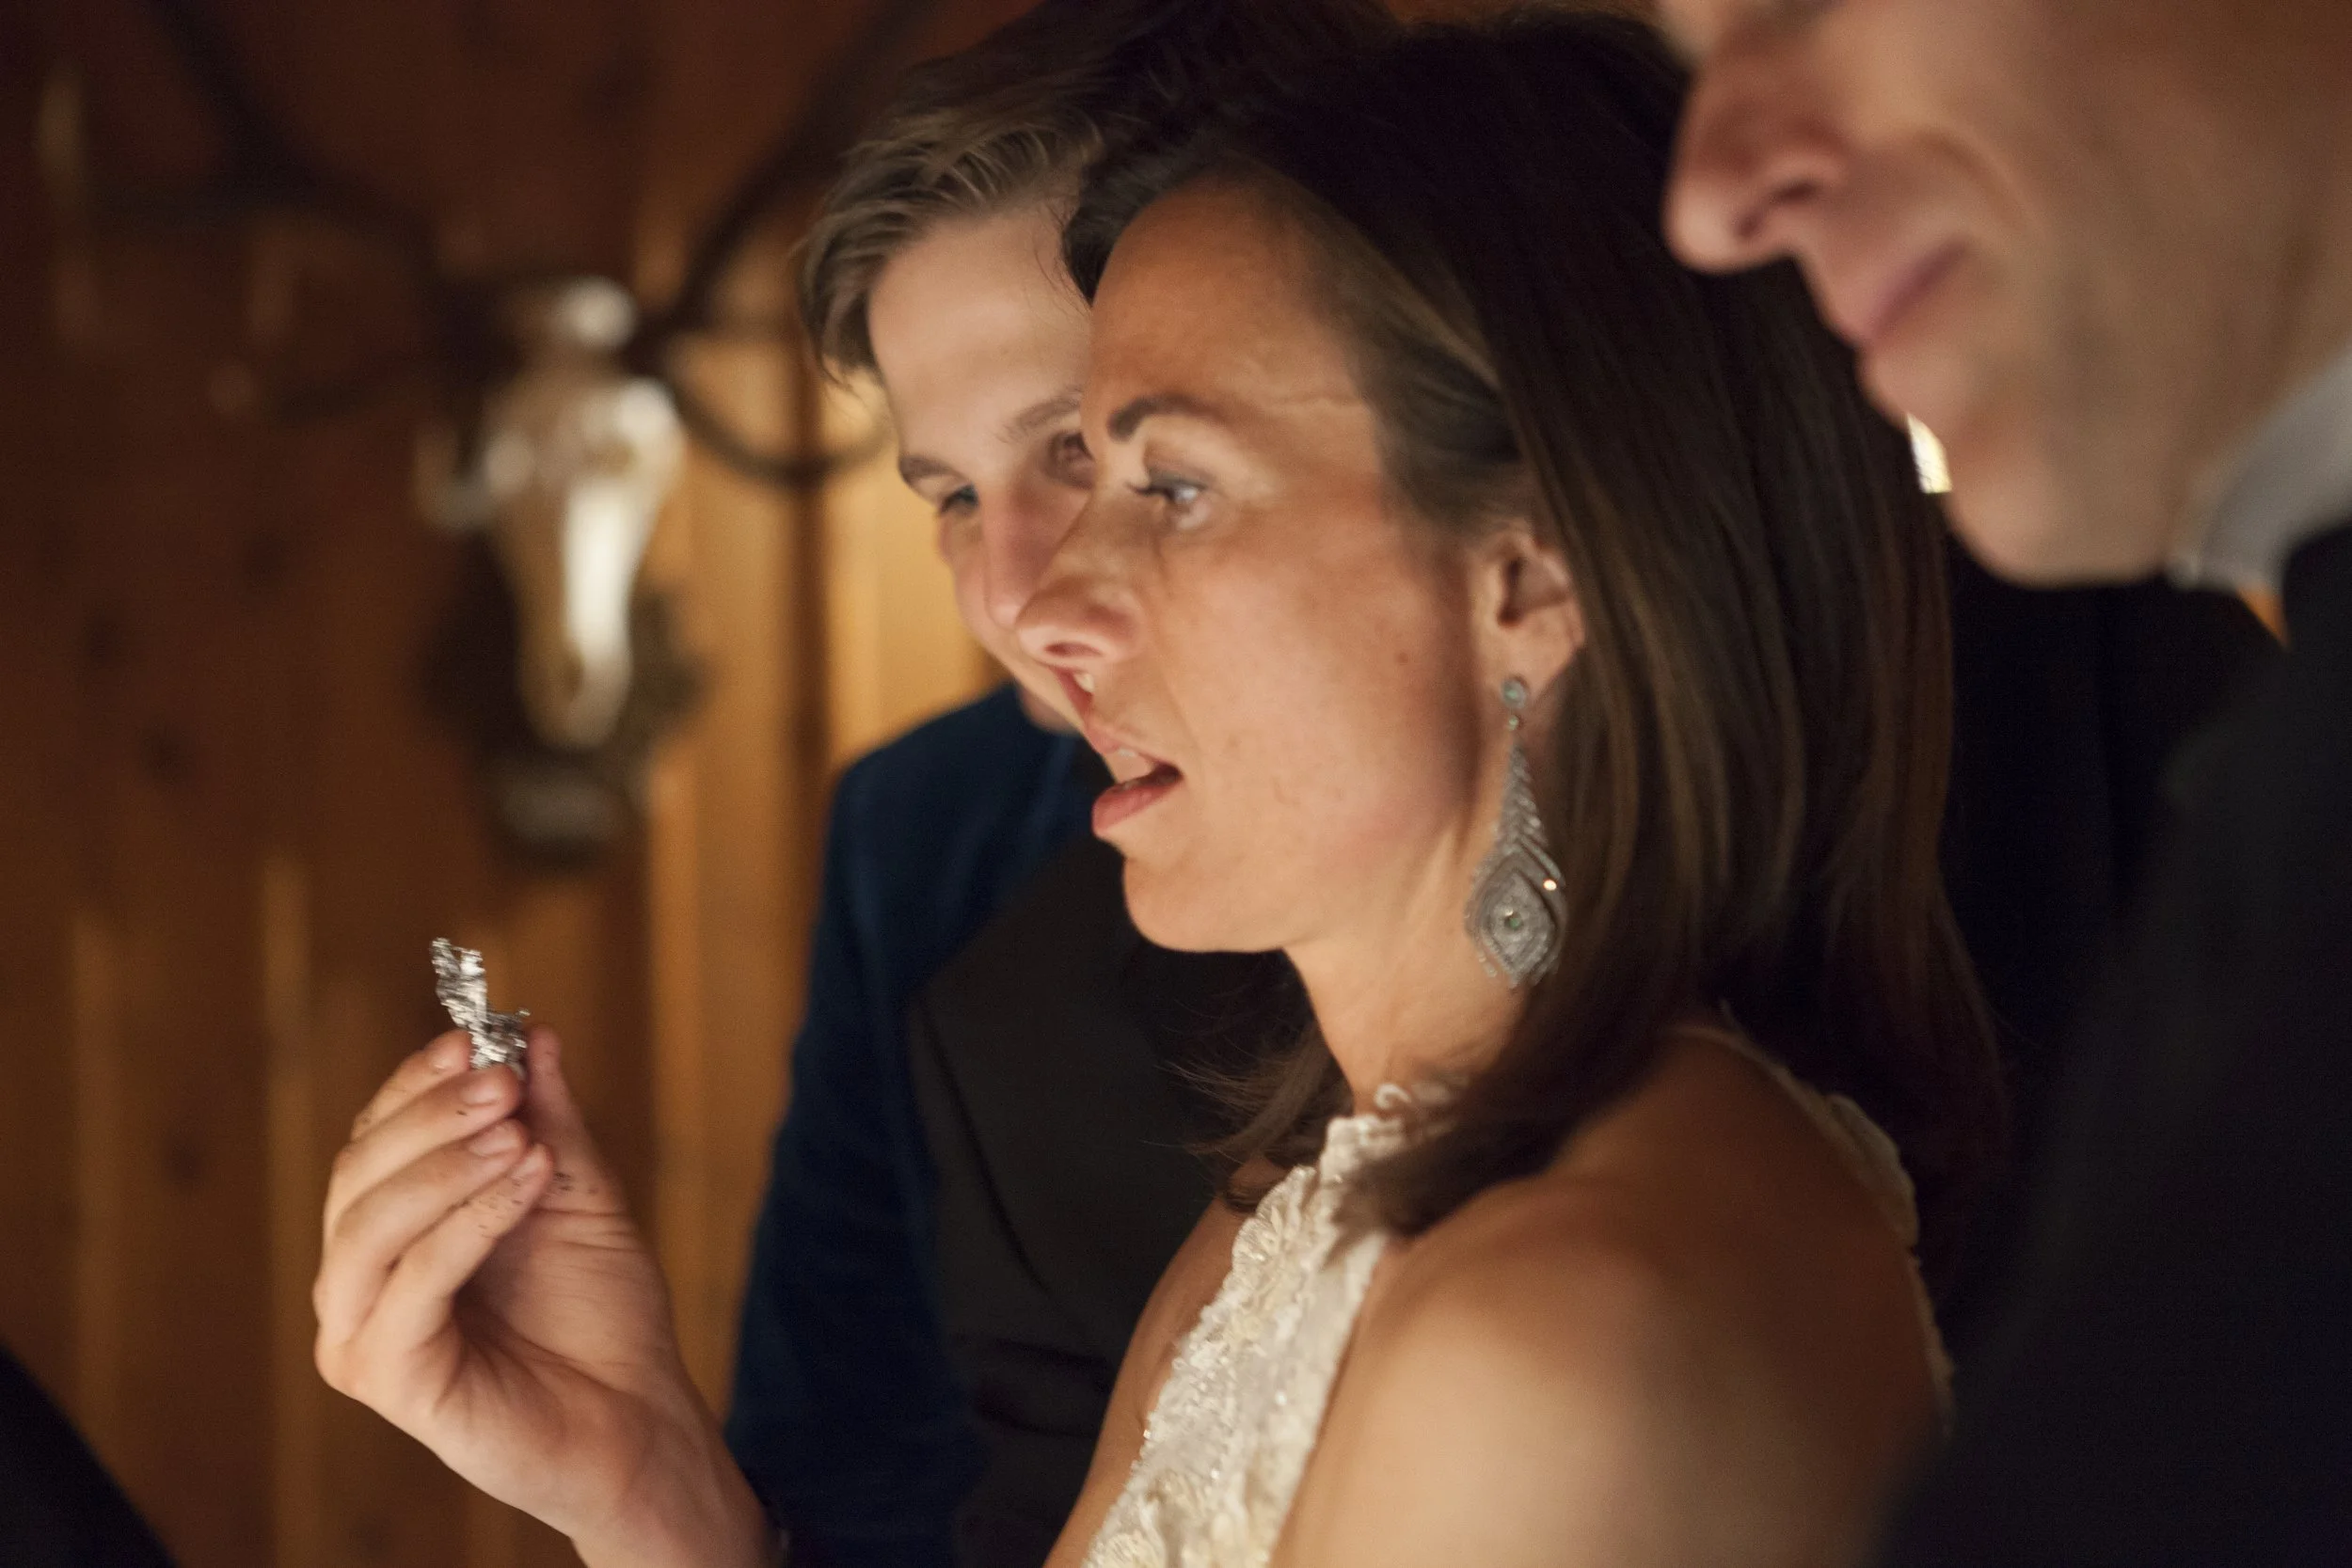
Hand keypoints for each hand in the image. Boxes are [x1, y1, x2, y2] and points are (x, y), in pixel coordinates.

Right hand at [313, 1028, 771, 1567]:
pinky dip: (471, 1219)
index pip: (372, 1142)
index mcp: (390, 1235)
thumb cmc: (601, 1313)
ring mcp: (363, 1335)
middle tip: (502, 1082)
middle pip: (358, 1177)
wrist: (638, 1414)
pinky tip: (529, 1179)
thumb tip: (532, 1032)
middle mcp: (359, 1283)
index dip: (414, 1086)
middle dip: (432, 1117)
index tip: (471, 1039)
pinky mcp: (391, 1378)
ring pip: (370, 1227)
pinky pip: (414, 1282)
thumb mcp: (577, 1193)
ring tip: (521, 1133)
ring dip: (447, 1165)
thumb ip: (548, 1120)